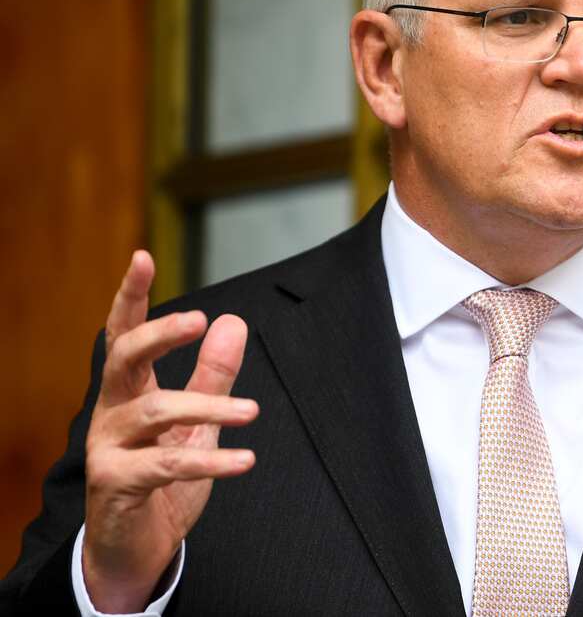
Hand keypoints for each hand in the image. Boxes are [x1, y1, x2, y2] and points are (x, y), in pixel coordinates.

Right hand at [82, 251, 258, 611]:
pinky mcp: (116, 484)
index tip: (142, 257)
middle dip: (160, 334)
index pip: (124, 334)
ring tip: (253, 412)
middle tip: (200, 319)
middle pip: (124, 358)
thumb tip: (233, 321)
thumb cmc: (163, 478)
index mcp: (129, 391)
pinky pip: (166, 465)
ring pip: (156, 412)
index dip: (131, 296)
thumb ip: (212, 374)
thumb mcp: (196, 421)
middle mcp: (111, 412)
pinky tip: (245, 459)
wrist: (135, 547)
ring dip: (209, 406)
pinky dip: (210, 460)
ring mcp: (108, 448)